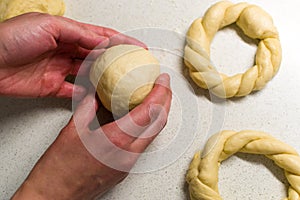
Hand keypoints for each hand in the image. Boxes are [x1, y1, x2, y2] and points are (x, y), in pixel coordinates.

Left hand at [0, 13, 145, 98]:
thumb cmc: (11, 39)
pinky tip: (97, 96)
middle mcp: (64, 50)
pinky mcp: (51, 87)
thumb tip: (103, 42)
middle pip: (96, 55)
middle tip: (132, 67)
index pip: (99, 36)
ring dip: (103, 78)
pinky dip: (85, 95)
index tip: (137, 47)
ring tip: (119, 82)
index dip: (120, 41)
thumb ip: (79, 34)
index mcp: (66, 33)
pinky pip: (74, 92)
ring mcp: (59, 69)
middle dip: (115, 60)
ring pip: (88, 74)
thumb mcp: (49, 27)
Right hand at [12, 74, 171, 199]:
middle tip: (164, 85)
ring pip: (154, 134)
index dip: (160, 93)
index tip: (163, 80)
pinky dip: (148, 126)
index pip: (148, 112)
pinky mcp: (126, 168)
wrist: (56, 196)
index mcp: (116, 139)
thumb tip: (95, 94)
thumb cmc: (59, 169)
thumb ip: (87, 107)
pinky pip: (144, 143)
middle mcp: (128, 153)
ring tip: (156, 97)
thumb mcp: (72, 130)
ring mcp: (129, 163)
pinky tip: (141, 118)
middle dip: (166, 101)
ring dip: (159, 114)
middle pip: (159, 123)